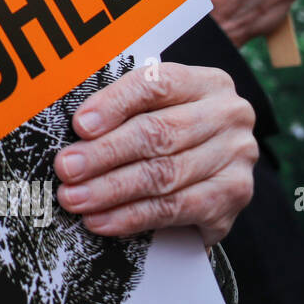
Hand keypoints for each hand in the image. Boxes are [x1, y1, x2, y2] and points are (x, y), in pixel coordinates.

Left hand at [54, 63, 257, 245]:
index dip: (114, 104)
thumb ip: (119, 110)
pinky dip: (133, 216)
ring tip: (75, 198)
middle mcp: (227, 115)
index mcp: (204, 82)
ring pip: (164, 174)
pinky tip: (102, 220)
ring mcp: (235, 157)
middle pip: (158, 134)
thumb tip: (76, 131)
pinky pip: (176, 209)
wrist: (213, 167)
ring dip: (111, 190)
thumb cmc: (169, 127)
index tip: (80, 125)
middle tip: (67, 169)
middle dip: (104, 154)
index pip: (156, 85)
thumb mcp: (150, 107)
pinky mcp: (234, 196)